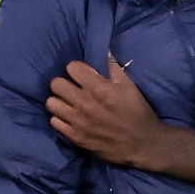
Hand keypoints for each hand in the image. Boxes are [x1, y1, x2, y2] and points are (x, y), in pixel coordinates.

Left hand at [46, 53, 162, 167]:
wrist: (142, 144)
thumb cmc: (138, 112)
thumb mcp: (130, 86)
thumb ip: (114, 67)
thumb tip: (104, 49)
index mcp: (99, 88)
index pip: (71, 67)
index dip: (78, 69)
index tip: (84, 75)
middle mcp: (84, 103)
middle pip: (56, 83)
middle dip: (65, 83)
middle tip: (74, 89)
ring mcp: (77, 121)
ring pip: (51, 103)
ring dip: (60, 101)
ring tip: (70, 103)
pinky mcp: (75, 136)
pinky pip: (54, 121)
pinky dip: (61, 118)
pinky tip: (71, 118)